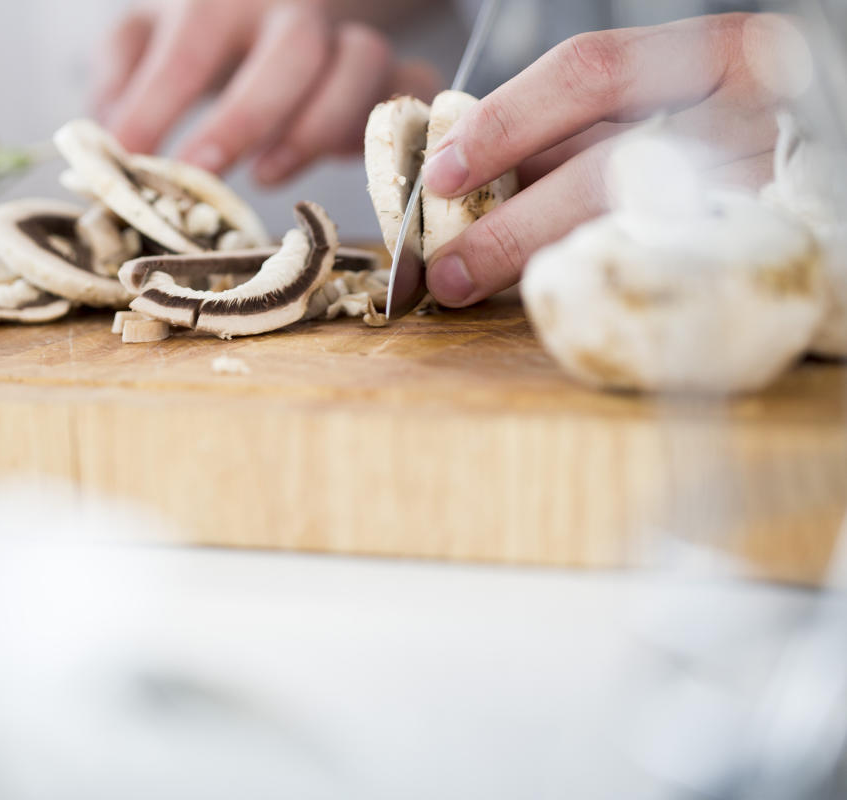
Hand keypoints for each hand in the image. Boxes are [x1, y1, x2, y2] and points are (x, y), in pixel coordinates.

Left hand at [95, 0, 439, 185]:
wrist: (272, 10)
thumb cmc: (200, 37)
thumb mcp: (145, 40)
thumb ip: (121, 79)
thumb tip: (104, 135)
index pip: (191, 42)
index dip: (160, 102)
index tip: (131, 156)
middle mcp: (291, 11)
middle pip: (291, 47)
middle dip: (246, 115)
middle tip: (201, 171)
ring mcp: (345, 39)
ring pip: (360, 63)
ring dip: (316, 126)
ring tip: (267, 174)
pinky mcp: (390, 73)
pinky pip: (412, 88)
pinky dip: (389, 127)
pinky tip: (344, 163)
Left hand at [420, 13, 812, 306]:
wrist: (833, 177)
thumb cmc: (727, 139)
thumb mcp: (658, 110)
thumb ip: (578, 131)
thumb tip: (470, 176)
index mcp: (717, 52)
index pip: (590, 72)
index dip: (504, 122)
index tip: (441, 172)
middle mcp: (749, 110)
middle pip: (605, 165)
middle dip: (507, 223)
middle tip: (443, 262)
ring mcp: (765, 182)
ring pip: (631, 226)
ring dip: (534, 260)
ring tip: (469, 285)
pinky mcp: (772, 246)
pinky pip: (668, 270)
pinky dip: (596, 283)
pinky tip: (552, 298)